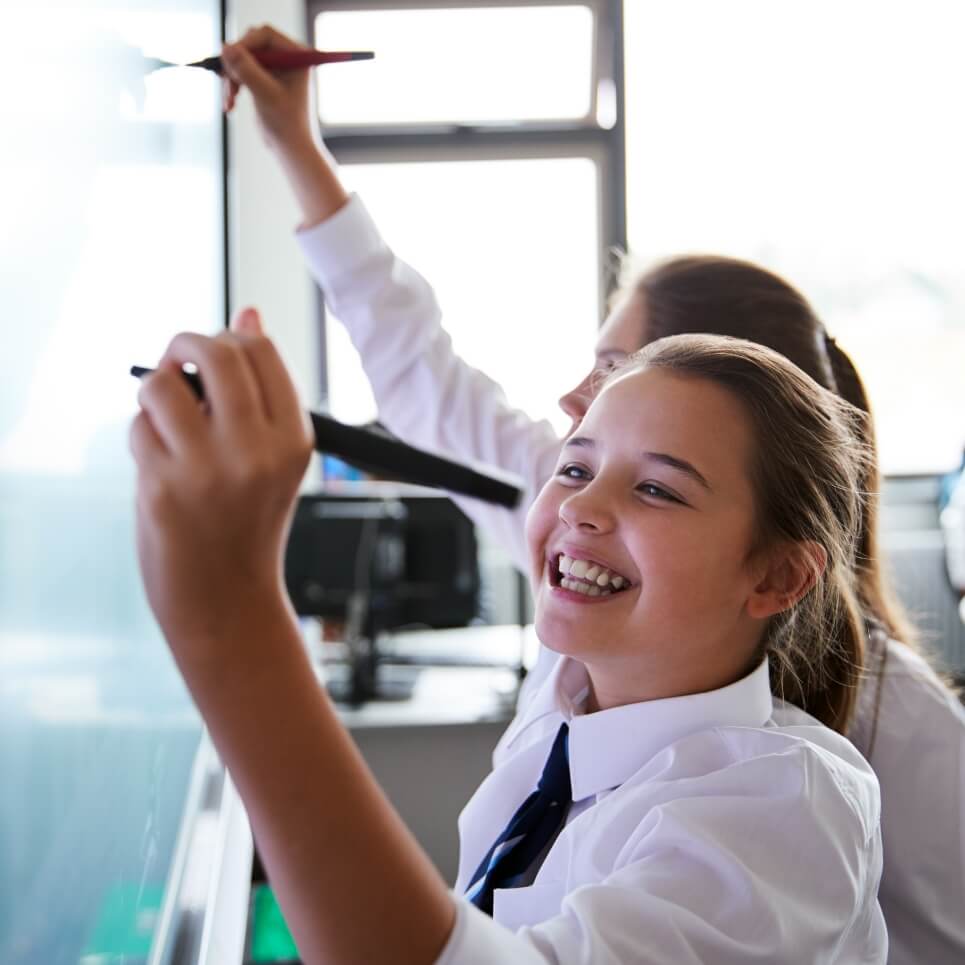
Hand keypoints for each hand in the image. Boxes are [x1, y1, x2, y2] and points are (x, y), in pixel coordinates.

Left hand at [129, 309, 312, 659]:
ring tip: (167, 420)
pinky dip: (142, 435)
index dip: (229, 337)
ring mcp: (210, 469)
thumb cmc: (247, 522)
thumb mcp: (272, 456)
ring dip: (156, 392)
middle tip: (178, 362)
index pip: (261, 350)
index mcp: (293, 439)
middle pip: (216, 352)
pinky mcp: (164, 486)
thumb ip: (260, 389)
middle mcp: (257, 450)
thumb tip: (249, 310)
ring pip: (164, 384)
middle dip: (186, 344)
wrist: (227, 598)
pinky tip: (159, 464)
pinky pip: (139, 427)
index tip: (213, 356)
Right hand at [221, 25, 313, 155]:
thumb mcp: (265, 94)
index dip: (244, 45)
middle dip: (236, 65)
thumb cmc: (286, 125)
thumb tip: (225, 47)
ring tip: (229, 101)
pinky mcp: (264, 79)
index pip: (265, 35)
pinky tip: (230, 105)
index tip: (229, 61)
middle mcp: (287, 58)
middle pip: (251, 45)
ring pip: (242, 59)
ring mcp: (275, 68)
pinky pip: (241, 71)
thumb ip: (247, 69)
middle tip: (230, 87)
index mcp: (296, 56)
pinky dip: (233, 86)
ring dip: (231, 78)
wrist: (291, 149)